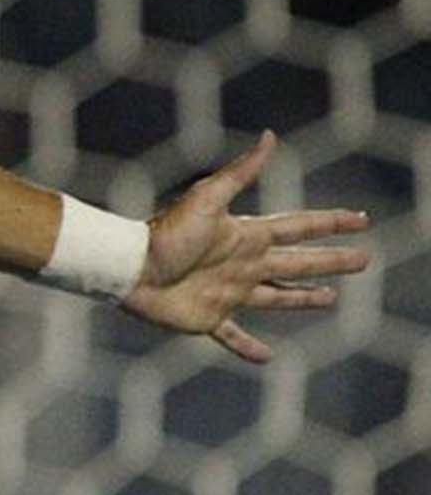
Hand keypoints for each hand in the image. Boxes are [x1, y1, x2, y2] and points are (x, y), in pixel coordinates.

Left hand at [119, 132, 370, 362]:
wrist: (130, 267)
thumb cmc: (166, 233)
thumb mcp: (207, 199)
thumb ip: (240, 172)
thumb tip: (269, 137)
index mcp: (247, 236)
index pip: (299, 227)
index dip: (330, 223)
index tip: (361, 219)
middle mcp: (244, 264)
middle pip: (299, 262)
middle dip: (332, 261)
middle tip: (364, 260)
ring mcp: (229, 292)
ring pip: (277, 297)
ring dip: (303, 297)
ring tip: (330, 299)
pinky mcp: (209, 318)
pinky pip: (233, 335)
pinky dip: (248, 347)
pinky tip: (267, 357)